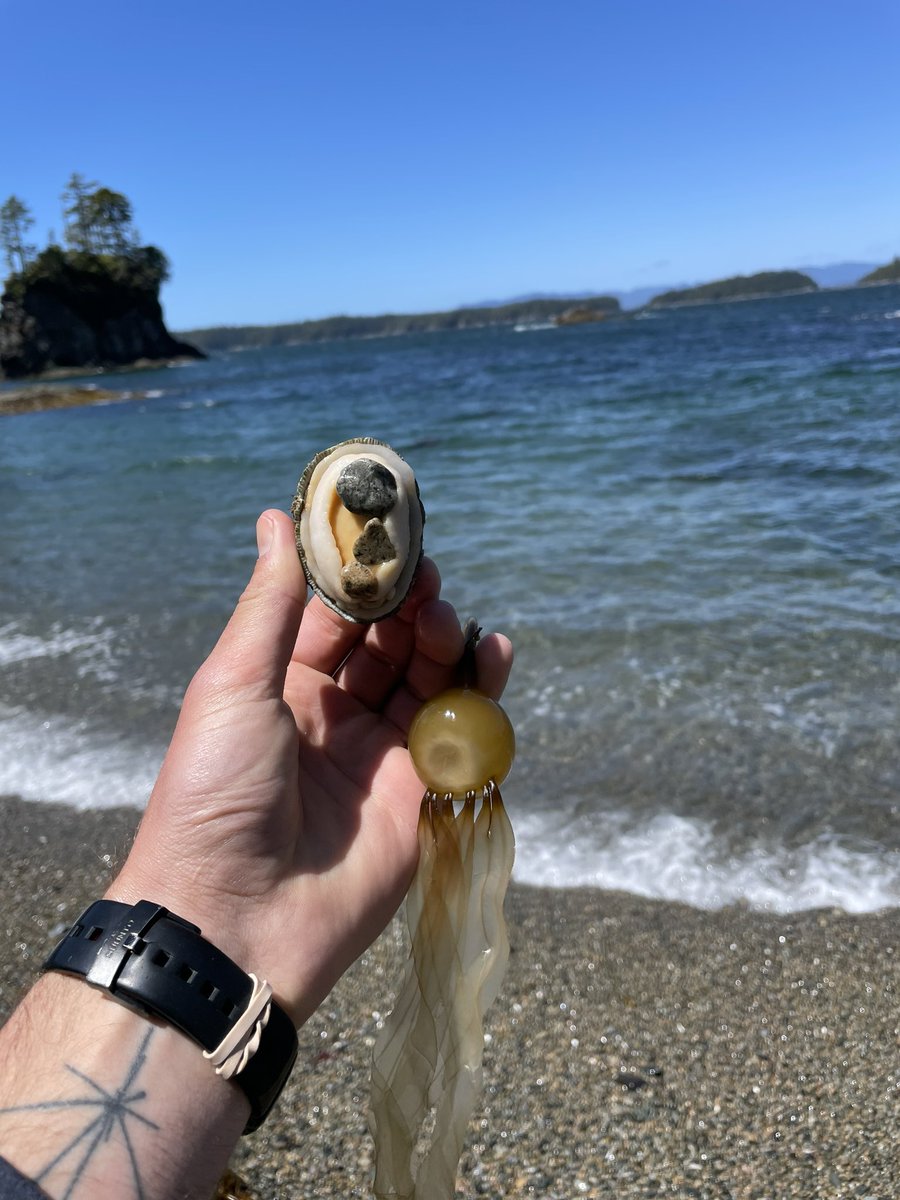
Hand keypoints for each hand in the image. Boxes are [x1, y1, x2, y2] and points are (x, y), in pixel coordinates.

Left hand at [112, 509, 512, 1023]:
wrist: (236, 915)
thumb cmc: (216, 790)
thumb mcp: (235, 682)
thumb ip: (273, 602)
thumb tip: (275, 518)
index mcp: (285, 685)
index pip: (338, 615)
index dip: (365, 576)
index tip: (389, 536)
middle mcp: (337, 715)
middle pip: (391, 642)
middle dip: (411, 606)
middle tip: (424, 582)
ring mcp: (383, 755)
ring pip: (432, 679)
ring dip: (445, 640)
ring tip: (445, 622)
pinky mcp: (424, 794)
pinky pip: (464, 731)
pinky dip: (484, 689)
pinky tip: (492, 651)